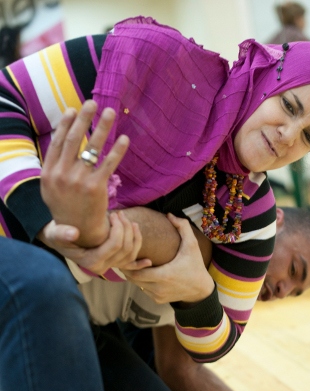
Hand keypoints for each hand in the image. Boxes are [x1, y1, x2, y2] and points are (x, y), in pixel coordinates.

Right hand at [38, 211, 150, 275]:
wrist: (60, 239)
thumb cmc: (58, 234)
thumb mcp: (55, 232)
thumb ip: (62, 233)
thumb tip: (73, 233)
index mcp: (91, 261)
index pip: (114, 245)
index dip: (118, 229)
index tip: (114, 214)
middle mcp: (102, 267)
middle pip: (125, 249)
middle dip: (126, 229)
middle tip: (121, 214)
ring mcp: (109, 266)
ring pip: (131, 254)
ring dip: (135, 238)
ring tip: (131, 222)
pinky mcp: (113, 264)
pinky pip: (130, 266)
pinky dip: (139, 264)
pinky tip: (148, 261)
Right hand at [40, 100, 129, 247]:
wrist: (78, 232)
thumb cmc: (66, 207)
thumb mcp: (52, 186)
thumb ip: (56, 164)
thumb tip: (65, 137)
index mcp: (49, 172)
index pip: (58, 141)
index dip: (67, 124)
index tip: (75, 109)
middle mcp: (62, 174)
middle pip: (74, 140)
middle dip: (84, 119)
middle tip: (93, 103)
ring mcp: (78, 181)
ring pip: (92, 148)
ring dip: (102, 127)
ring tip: (110, 112)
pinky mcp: (96, 188)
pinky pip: (108, 164)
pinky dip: (117, 150)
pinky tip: (124, 139)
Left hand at [123, 214, 213, 304]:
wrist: (201, 289)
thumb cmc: (195, 265)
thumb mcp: (192, 245)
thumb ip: (182, 227)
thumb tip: (169, 214)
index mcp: (164, 275)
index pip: (137, 271)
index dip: (130, 263)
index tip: (128, 252)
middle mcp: (159, 288)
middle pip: (134, 279)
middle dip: (129, 268)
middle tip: (124, 256)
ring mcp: (158, 296)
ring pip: (137, 285)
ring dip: (134, 275)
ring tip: (131, 263)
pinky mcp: (158, 300)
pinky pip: (144, 290)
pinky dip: (142, 282)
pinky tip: (143, 272)